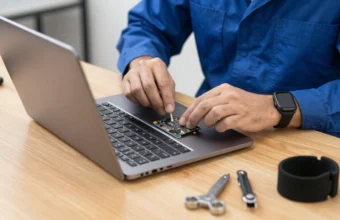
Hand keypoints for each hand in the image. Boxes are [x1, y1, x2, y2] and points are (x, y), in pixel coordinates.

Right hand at [122, 57, 175, 114]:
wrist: (143, 70)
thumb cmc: (157, 77)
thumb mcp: (168, 81)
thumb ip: (169, 94)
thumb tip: (168, 108)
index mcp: (157, 64)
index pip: (163, 83)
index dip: (167, 98)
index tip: (169, 109)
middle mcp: (144, 65)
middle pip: (149, 86)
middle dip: (156, 101)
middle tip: (160, 109)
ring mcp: (132, 72)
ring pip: (137, 90)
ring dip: (145, 102)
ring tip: (151, 105)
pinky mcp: (125, 80)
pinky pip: (129, 94)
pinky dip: (136, 101)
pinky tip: (142, 101)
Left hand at [179, 84, 300, 132]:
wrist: (268, 108)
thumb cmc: (246, 104)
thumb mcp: (229, 96)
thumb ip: (214, 101)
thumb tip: (194, 111)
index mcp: (223, 89)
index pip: (201, 99)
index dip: (190, 110)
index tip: (183, 119)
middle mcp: (228, 95)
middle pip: (204, 105)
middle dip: (193, 117)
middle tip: (189, 125)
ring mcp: (236, 105)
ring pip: (213, 113)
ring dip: (207, 121)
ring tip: (208, 125)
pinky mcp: (242, 116)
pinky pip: (225, 123)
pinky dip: (219, 127)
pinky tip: (220, 128)